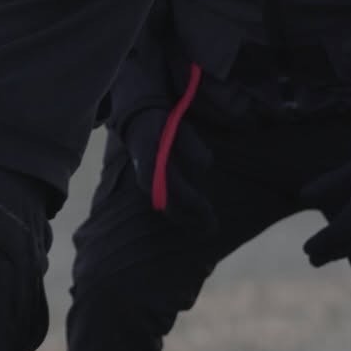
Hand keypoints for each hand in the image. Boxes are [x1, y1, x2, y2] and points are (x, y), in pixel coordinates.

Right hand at [124, 109, 217, 232]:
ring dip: (186, 220)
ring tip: (206, 229)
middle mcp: (148, 179)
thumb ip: (190, 144)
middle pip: (171, 207)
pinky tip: (194, 219)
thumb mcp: (177, 127)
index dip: (193, 203)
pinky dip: (180, 214)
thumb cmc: (162, 124)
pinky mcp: (151, 186)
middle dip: (192, 220)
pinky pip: (165, 204)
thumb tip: (207, 164)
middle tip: (212, 229)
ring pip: (167, 209)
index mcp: (154, 165)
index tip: (209, 210)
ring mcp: (148, 184)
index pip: (176, 191)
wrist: (138, 122)